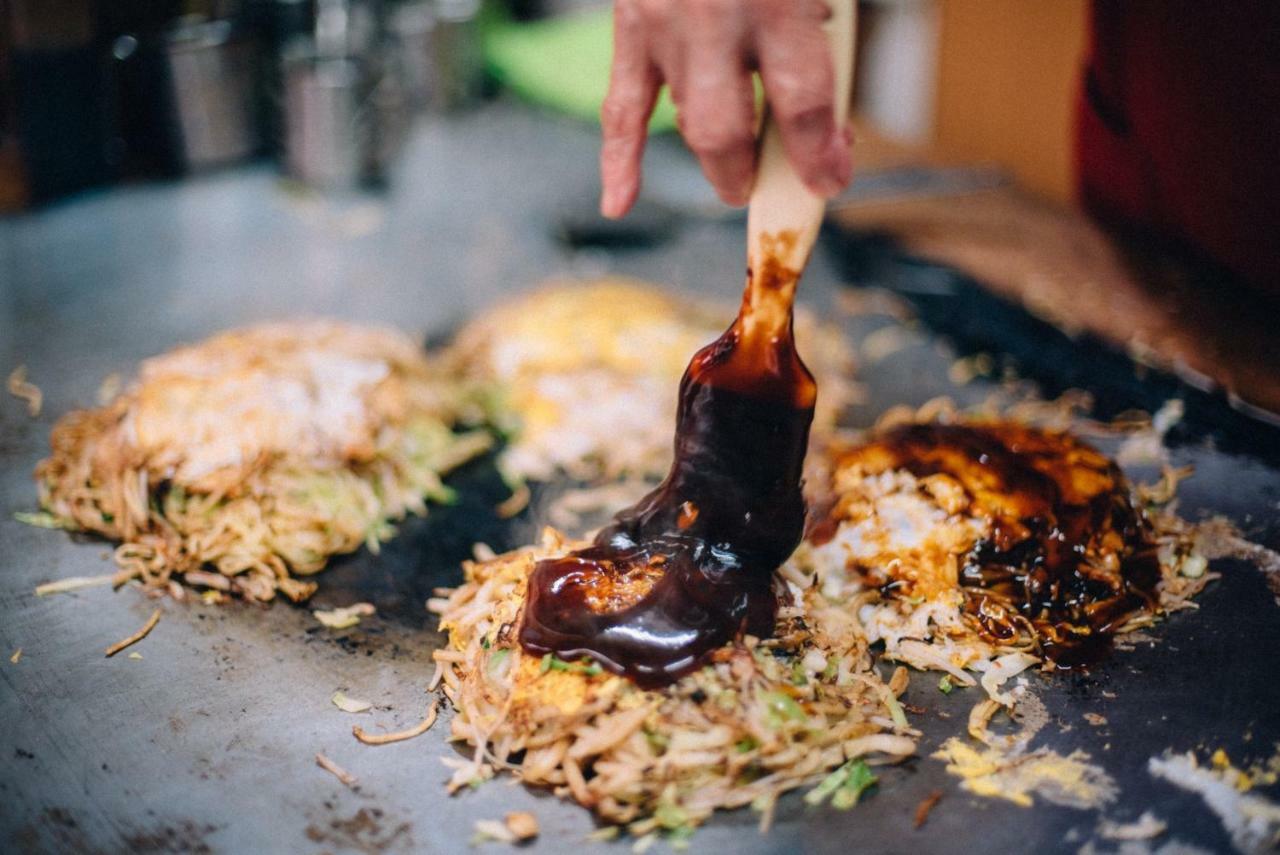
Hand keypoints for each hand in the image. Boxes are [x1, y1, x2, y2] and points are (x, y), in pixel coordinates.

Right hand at [600, 0, 853, 218]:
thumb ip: (820, 26)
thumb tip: (826, 114)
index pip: (803, 102)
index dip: (820, 155)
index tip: (832, 178)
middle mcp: (714, 17)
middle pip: (728, 130)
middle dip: (753, 173)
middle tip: (777, 186)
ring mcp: (663, 26)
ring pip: (684, 122)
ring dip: (716, 158)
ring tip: (737, 169)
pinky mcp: (630, 25)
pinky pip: (619, 107)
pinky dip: (618, 160)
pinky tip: (618, 200)